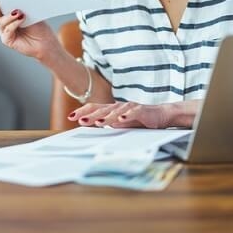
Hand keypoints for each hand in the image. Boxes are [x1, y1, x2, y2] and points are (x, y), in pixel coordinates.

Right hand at [0, 0, 61, 60]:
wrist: (45, 42)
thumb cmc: (39, 27)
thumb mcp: (30, 13)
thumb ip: (21, 7)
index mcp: (9, 14)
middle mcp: (5, 23)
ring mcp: (5, 31)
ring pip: (1, 21)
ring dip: (9, 16)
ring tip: (18, 12)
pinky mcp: (7, 40)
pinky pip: (7, 30)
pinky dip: (14, 24)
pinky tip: (21, 19)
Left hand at [67, 100, 200, 128]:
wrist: (161, 115)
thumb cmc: (139, 120)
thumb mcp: (121, 124)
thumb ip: (108, 124)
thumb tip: (92, 126)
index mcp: (112, 110)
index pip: (95, 109)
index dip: (83, 112)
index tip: (71, 117)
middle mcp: (119, 106)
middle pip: (102, 109)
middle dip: (89, 114)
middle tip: (78, 119)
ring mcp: (130, 107)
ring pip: (115, 111)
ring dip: (105, 117)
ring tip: (97, 123)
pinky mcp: (141, 110)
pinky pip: (133, 113)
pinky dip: (126, 116)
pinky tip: (120, 120)